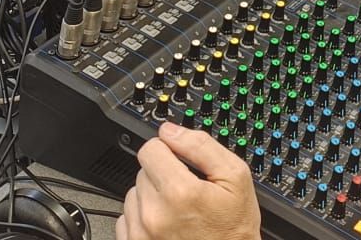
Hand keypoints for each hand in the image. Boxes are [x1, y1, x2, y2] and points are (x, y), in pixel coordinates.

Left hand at [118, 122, 260, 239]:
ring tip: (176, 211)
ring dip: (150, 198)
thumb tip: (171, 131)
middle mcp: (155, 215)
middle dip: (162, 176)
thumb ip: (201, 147)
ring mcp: (141, 235)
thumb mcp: (235, 179)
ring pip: (133, 195)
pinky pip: (125, 220)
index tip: (179, 161)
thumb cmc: (233, 230)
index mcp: (180, 193)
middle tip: (186, 193)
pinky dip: (141, 219)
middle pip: (143, 172)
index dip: (168, 150)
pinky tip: (165, 225)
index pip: (151, 149)